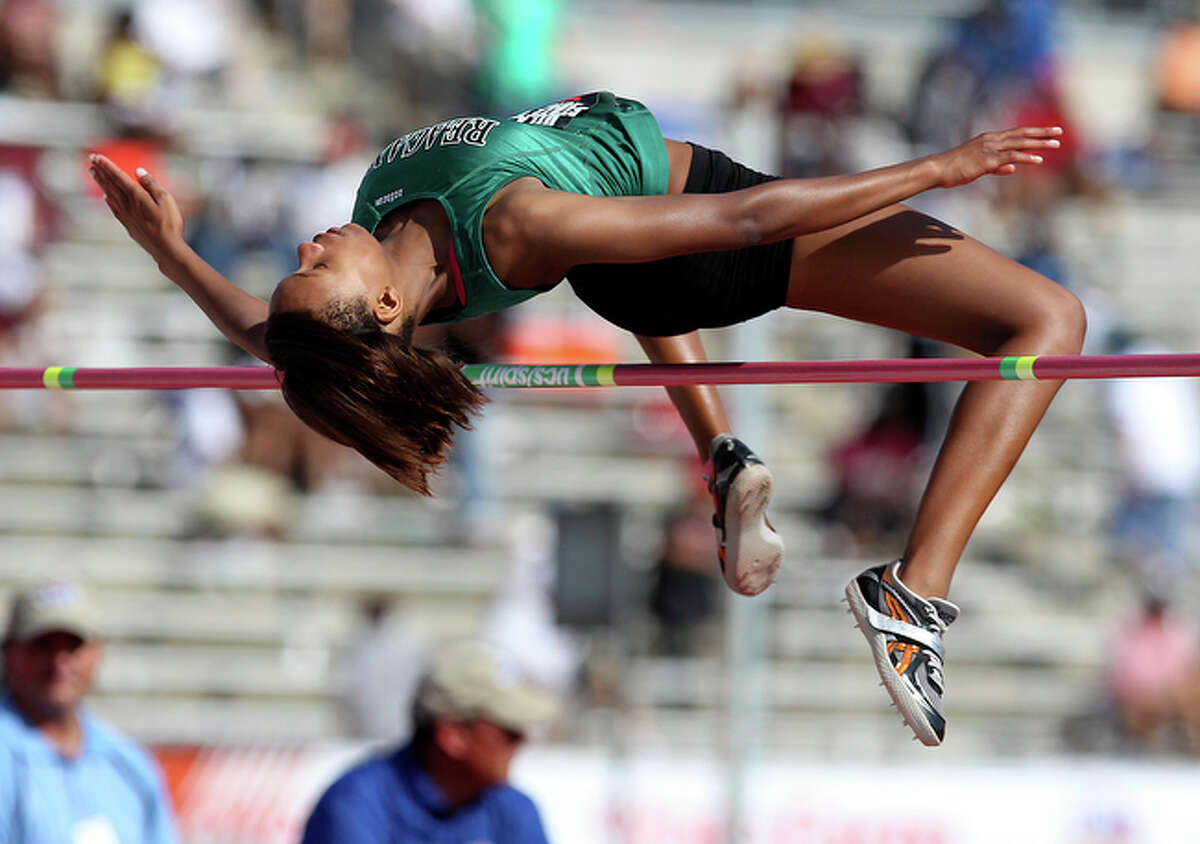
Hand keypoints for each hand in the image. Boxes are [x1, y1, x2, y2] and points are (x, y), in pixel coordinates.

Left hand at [88, 154, 184, 263]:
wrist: (165, 248)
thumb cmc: (169, 224)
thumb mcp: (166, 199)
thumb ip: (151, 184)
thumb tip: (139, 172)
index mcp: (137, 195)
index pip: (118, 176)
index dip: (107, 165)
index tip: (96, 156)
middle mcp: (127, 204)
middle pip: (111, 184)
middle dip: (100, 170)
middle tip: (91, 160)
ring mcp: (126, 215)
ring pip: (109, 194)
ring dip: (100, 182)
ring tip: (92, 172)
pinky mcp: (128, 225)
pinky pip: (114, 209)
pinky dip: (108, 201)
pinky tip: (105, 197)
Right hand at [930, 126, 1063, 188]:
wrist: (938, 169)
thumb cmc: (954, 169)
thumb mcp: (978, 167)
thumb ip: (997, 167)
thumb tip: (1012, 168)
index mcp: (989, 140)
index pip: (1016, 133)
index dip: (1034, 132)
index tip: (1049, 131)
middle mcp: (992, 140)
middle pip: (1022, 134)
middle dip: (1042, 133)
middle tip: (1059, 132)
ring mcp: (990, 149)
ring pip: (1019, 144)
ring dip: (1039, 144)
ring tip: (1056, 145)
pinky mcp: (987, 160)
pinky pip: (1011, 157)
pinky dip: (1026, 157)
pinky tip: (1038, 159)